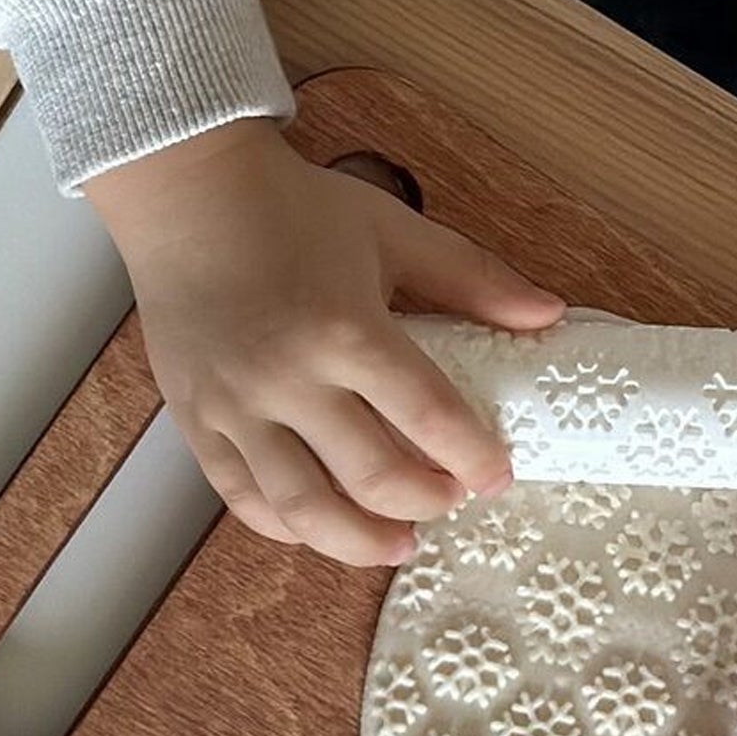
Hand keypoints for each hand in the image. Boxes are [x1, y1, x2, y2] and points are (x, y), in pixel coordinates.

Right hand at [86, 118, 564, 565]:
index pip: (429, 417)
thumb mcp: (395, 231)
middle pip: (373, 477)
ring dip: (361, 541)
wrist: (186, 193)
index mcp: (348, 329)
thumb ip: (474, 278)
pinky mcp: (196, 421)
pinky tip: (323, 526)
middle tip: (453, 499)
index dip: (475, 458)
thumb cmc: (292, 209)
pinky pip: (244, 499)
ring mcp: (236, 407)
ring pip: (303, 509)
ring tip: (399, 542)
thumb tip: (550, 313)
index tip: (499, 476)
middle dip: (428, 502)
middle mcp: (289, 378)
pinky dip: (288, 527)